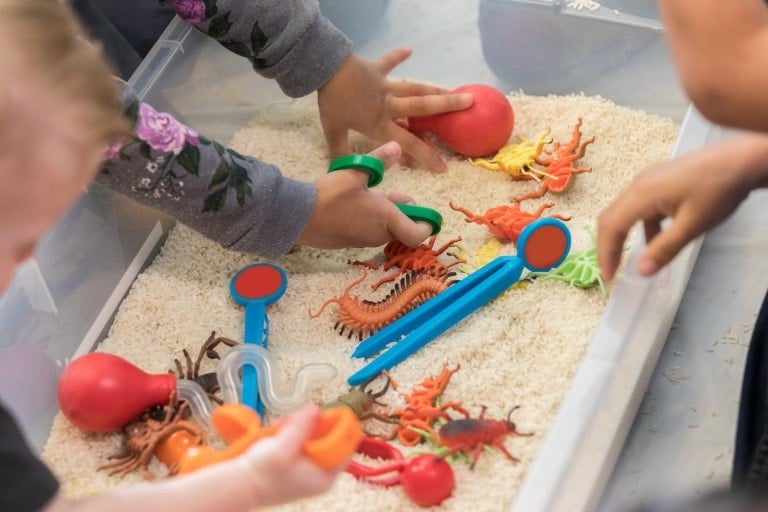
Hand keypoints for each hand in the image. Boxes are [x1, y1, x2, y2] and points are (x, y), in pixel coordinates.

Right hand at [239, 405, 342, 506]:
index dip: (339, 428)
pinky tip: (278, 430)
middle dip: (311, 425)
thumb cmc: (262, 474)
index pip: (345, 448)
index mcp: (325, 477)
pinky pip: (301, 440)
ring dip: (298, 427)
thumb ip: (301, 427)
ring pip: (313, 437)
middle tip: (295, 419)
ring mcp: (308, 469)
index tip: (330, 412)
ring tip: (281, 426)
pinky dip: (291, 432)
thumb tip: (316, 409)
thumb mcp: (284, 447)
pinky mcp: (296, 463)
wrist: (239, 484)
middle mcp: (320, 474)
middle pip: (328, 439)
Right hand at [297, 141, 433, 249]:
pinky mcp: (349, 242)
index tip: (426, 216)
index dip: (425, 225)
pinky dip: (370, 220)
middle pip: (400, 229)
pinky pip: (368, 232)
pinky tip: (356, 203)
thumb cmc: (329, 195)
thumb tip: (396, 146)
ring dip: (385, 215)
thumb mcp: (354, 172)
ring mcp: (362, 240)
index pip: (416, 234)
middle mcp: (378, 234)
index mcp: (385, 219)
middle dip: (403, 213)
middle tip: (397, 195)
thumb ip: (377, 161)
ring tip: (374, 194)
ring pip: (384, 229)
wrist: (298, 217)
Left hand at [317, 48, 472, 172]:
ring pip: (414, 88)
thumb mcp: (333, 132)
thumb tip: (343, 172)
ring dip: (434, 89)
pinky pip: (389, 62)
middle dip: (446, 107)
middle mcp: (389, 105)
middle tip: (469, 104)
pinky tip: (410, 49)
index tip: (443, 167)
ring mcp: (385, 85)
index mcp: (380, 123)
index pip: (408, 144)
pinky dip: (398, 56)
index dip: (426, 156)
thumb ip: (341, 153)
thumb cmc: (332, 102)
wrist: (325, 68)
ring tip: (454, 89)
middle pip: (422, 108)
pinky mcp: (376, 70)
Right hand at [597, 134, 767, 281]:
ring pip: (623, 211)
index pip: (611, 227)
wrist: (742, 159)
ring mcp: (647, 180)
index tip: (609, 277)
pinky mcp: (658, 180)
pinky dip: (641, 225)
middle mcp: (638, 184)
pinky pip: (639, 205)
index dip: (606, 254)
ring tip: (633, 258)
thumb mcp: (692, 226)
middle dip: (607, 246)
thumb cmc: (718, 190)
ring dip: (623, 235)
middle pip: (610, 217)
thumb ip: (664, 249)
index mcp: (641, 194)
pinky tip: (658, 237)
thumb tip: (641, 272)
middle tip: (612, 270)